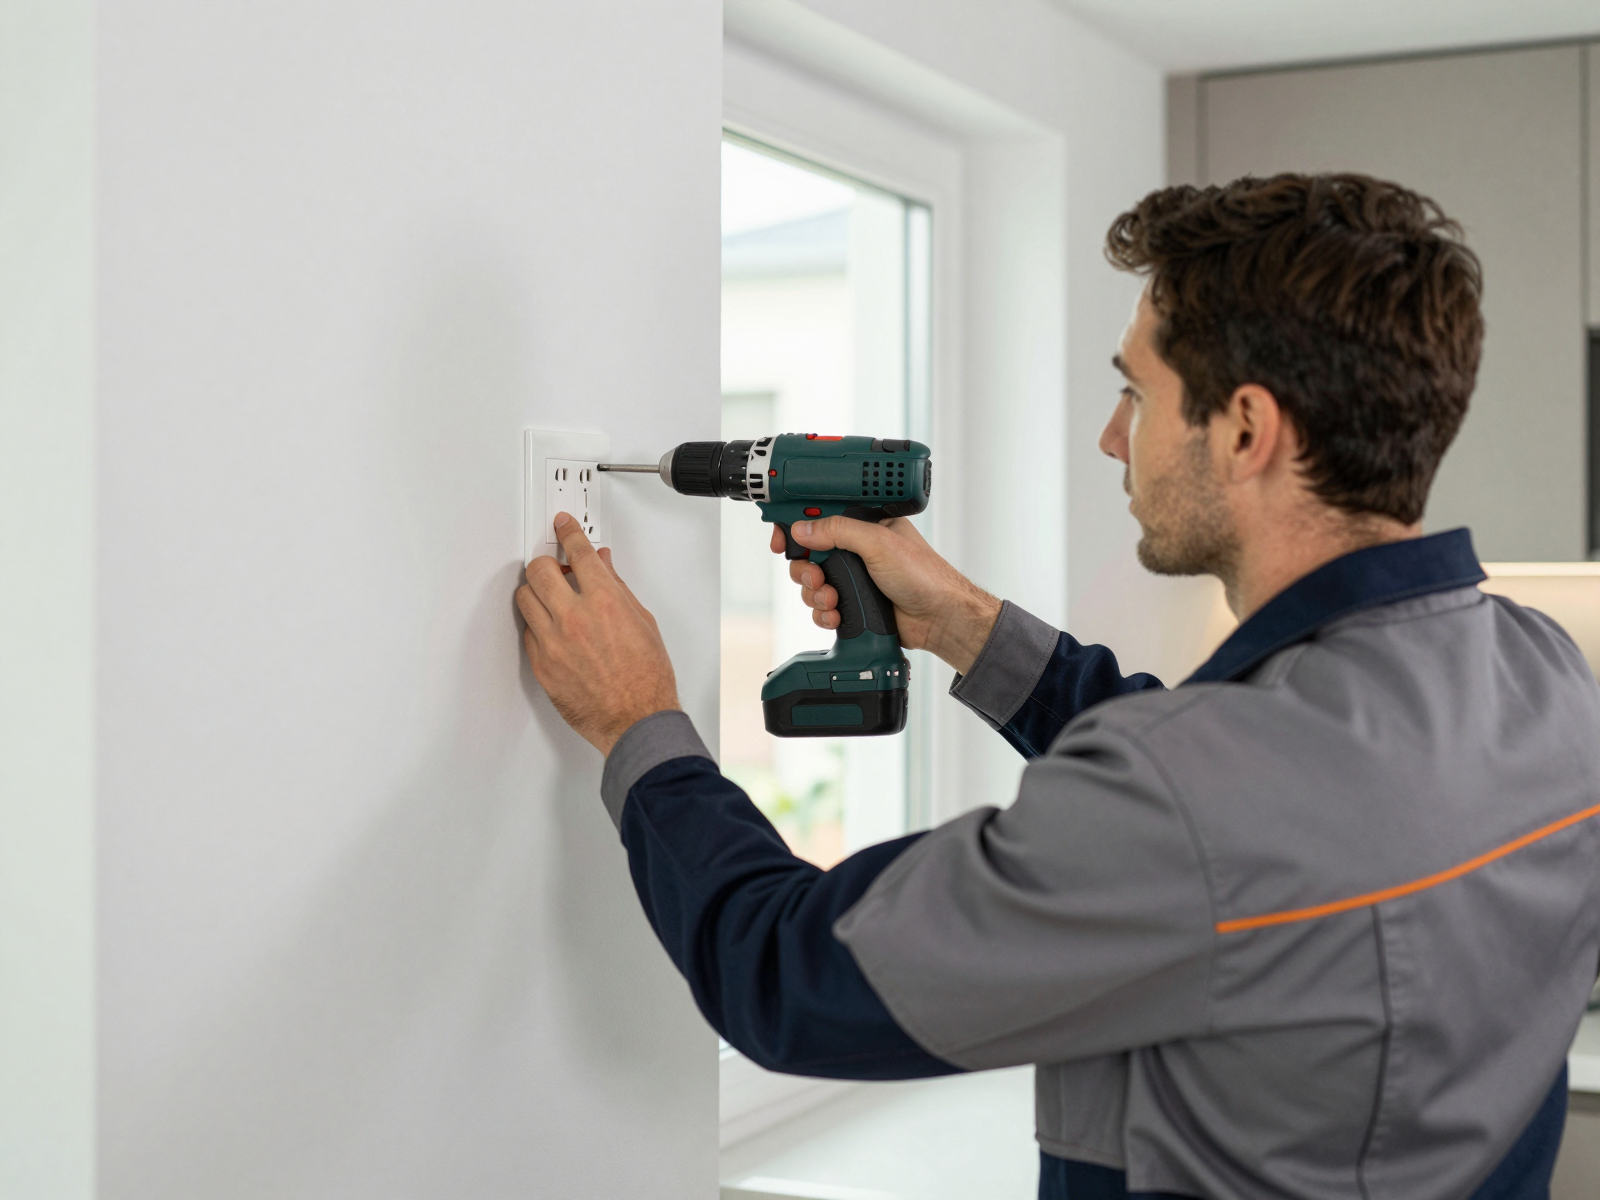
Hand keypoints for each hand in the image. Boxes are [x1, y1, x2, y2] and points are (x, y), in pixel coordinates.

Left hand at [517, 513, 680, 754]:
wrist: (636, 719)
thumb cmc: (646, 678)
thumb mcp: (643, 622)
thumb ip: (618, 589)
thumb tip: (603, 567)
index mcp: (604, 602)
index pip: (577, 552)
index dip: (568, 532)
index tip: (563, 526)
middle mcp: (574, 618)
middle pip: (539, 570)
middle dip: (546, 563)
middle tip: (554, 567)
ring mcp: (553, 642)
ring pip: (525, 598)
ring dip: (537, 592)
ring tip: (551, 599)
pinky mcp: (541, 664)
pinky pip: (528, 632)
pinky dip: (538, 625)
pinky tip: (553, 629)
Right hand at [772, 517, 1000, 674]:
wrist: (939, 618)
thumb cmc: (923, 575)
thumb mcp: (878, 544)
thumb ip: (839, 531)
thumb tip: (803, 529)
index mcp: (864, 524)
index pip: (821, 517)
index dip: (797, 526)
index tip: (781, 539)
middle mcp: (856, 549)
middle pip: (809, 553)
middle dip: (806, 568)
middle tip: (816, 576)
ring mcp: (854, 578)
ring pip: (812, 583)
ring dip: (815, 593)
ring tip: (833, 600)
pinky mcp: (853, 604)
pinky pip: (822, 607)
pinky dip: (824, 614)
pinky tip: (837, 616)